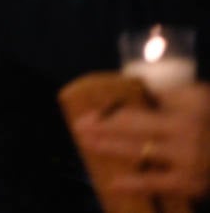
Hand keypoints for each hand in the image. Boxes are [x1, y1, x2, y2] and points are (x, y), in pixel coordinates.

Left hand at [72, 83, 209, 198]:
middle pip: (133, 127)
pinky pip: (155, 184)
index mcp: (184, 110)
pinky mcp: (189, 184)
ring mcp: (186, 161)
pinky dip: (132, 184)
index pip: (141, 108)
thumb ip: (167, 96)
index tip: (88, 111)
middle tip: (78, 126)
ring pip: (138, 152)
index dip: (110, 110)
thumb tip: (133, 90)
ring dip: (108, 147)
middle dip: (102, 126)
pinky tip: (112, 183)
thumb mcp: (197, 99)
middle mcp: (183, 134)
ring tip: (86, 143)